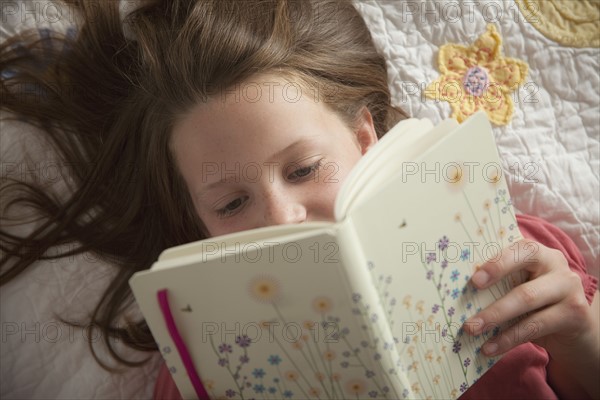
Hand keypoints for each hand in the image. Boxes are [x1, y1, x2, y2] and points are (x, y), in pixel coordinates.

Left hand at [463, 238, 599, 396]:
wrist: (573, 320)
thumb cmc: (534, 295)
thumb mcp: (520, 280)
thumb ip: (499, 278)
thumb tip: (457, 289)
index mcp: (538, 251)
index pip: (519, 250)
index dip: (496, 265)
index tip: (474, 281)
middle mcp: (556, 266)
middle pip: (524, 287)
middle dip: (494, 306)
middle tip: (469, 320)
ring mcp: (569, 290)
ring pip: (528, 307)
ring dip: (496, 321)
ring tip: (471, 331)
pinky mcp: (573, 315)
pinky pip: (535, 328)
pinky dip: (508, 340)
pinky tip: (489, 348)